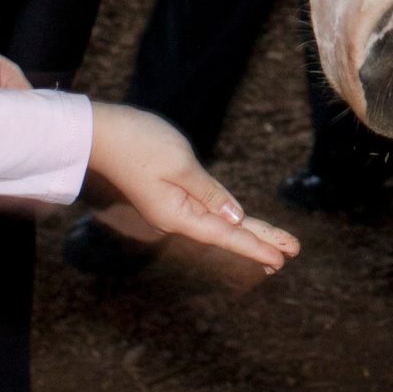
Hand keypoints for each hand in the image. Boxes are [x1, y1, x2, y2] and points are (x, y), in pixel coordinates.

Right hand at [84, 103, 298, 274]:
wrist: (99, 132)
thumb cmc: (139, 142)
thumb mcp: (181, 164)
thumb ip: (210, 193)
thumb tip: (235, 217)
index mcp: (178, 215)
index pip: (226, 235)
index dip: (256, 246)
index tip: (282, 259)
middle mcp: (176, 218)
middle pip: (226, 233)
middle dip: (260, 241)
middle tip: (293, 252)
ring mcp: (171, 207)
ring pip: (218, 224)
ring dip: (248, 233)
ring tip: (275, 246)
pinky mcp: (169, 194)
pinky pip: (206, 212)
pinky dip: (228, 220)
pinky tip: (239, 226)